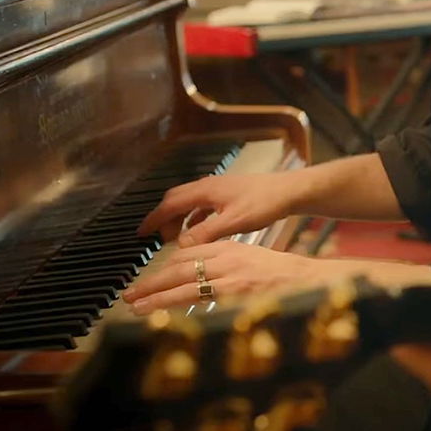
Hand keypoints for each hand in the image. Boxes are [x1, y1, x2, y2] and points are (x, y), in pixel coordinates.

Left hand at [123, 242, 428, 312]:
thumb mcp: (253, 265)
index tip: (146, 282)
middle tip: (128, 296)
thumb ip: (228, 272)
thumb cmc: (286, 279)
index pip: (187, 256)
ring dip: (155, 297)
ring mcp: (231, 275)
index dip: (163, 270)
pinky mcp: (236, 291)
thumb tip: (204, 285)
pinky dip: (176, 306)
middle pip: (178, 268)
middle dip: (151, 283)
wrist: (314, 283)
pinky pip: (199, 299)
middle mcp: (227, 258)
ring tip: (134, 308)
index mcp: (230, 249)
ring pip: (182, 284)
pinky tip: (161, 315)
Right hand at [136, 170, 300, 245]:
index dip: (153, 219)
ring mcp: (219, 188)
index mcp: (206, 190)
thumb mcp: (234, 222)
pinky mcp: (229, 194)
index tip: (140, 233)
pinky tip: (199, 231)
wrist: (290, 190)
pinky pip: (203, 205)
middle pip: (176, 200)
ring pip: (189, 202)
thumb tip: (180, 245)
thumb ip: (206, 233)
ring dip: (179, 219)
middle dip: (164, 218)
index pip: (170, 204)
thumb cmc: (265, 203)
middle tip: (156, 238)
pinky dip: (194, 218)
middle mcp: (209, 186)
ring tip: (175, 238)